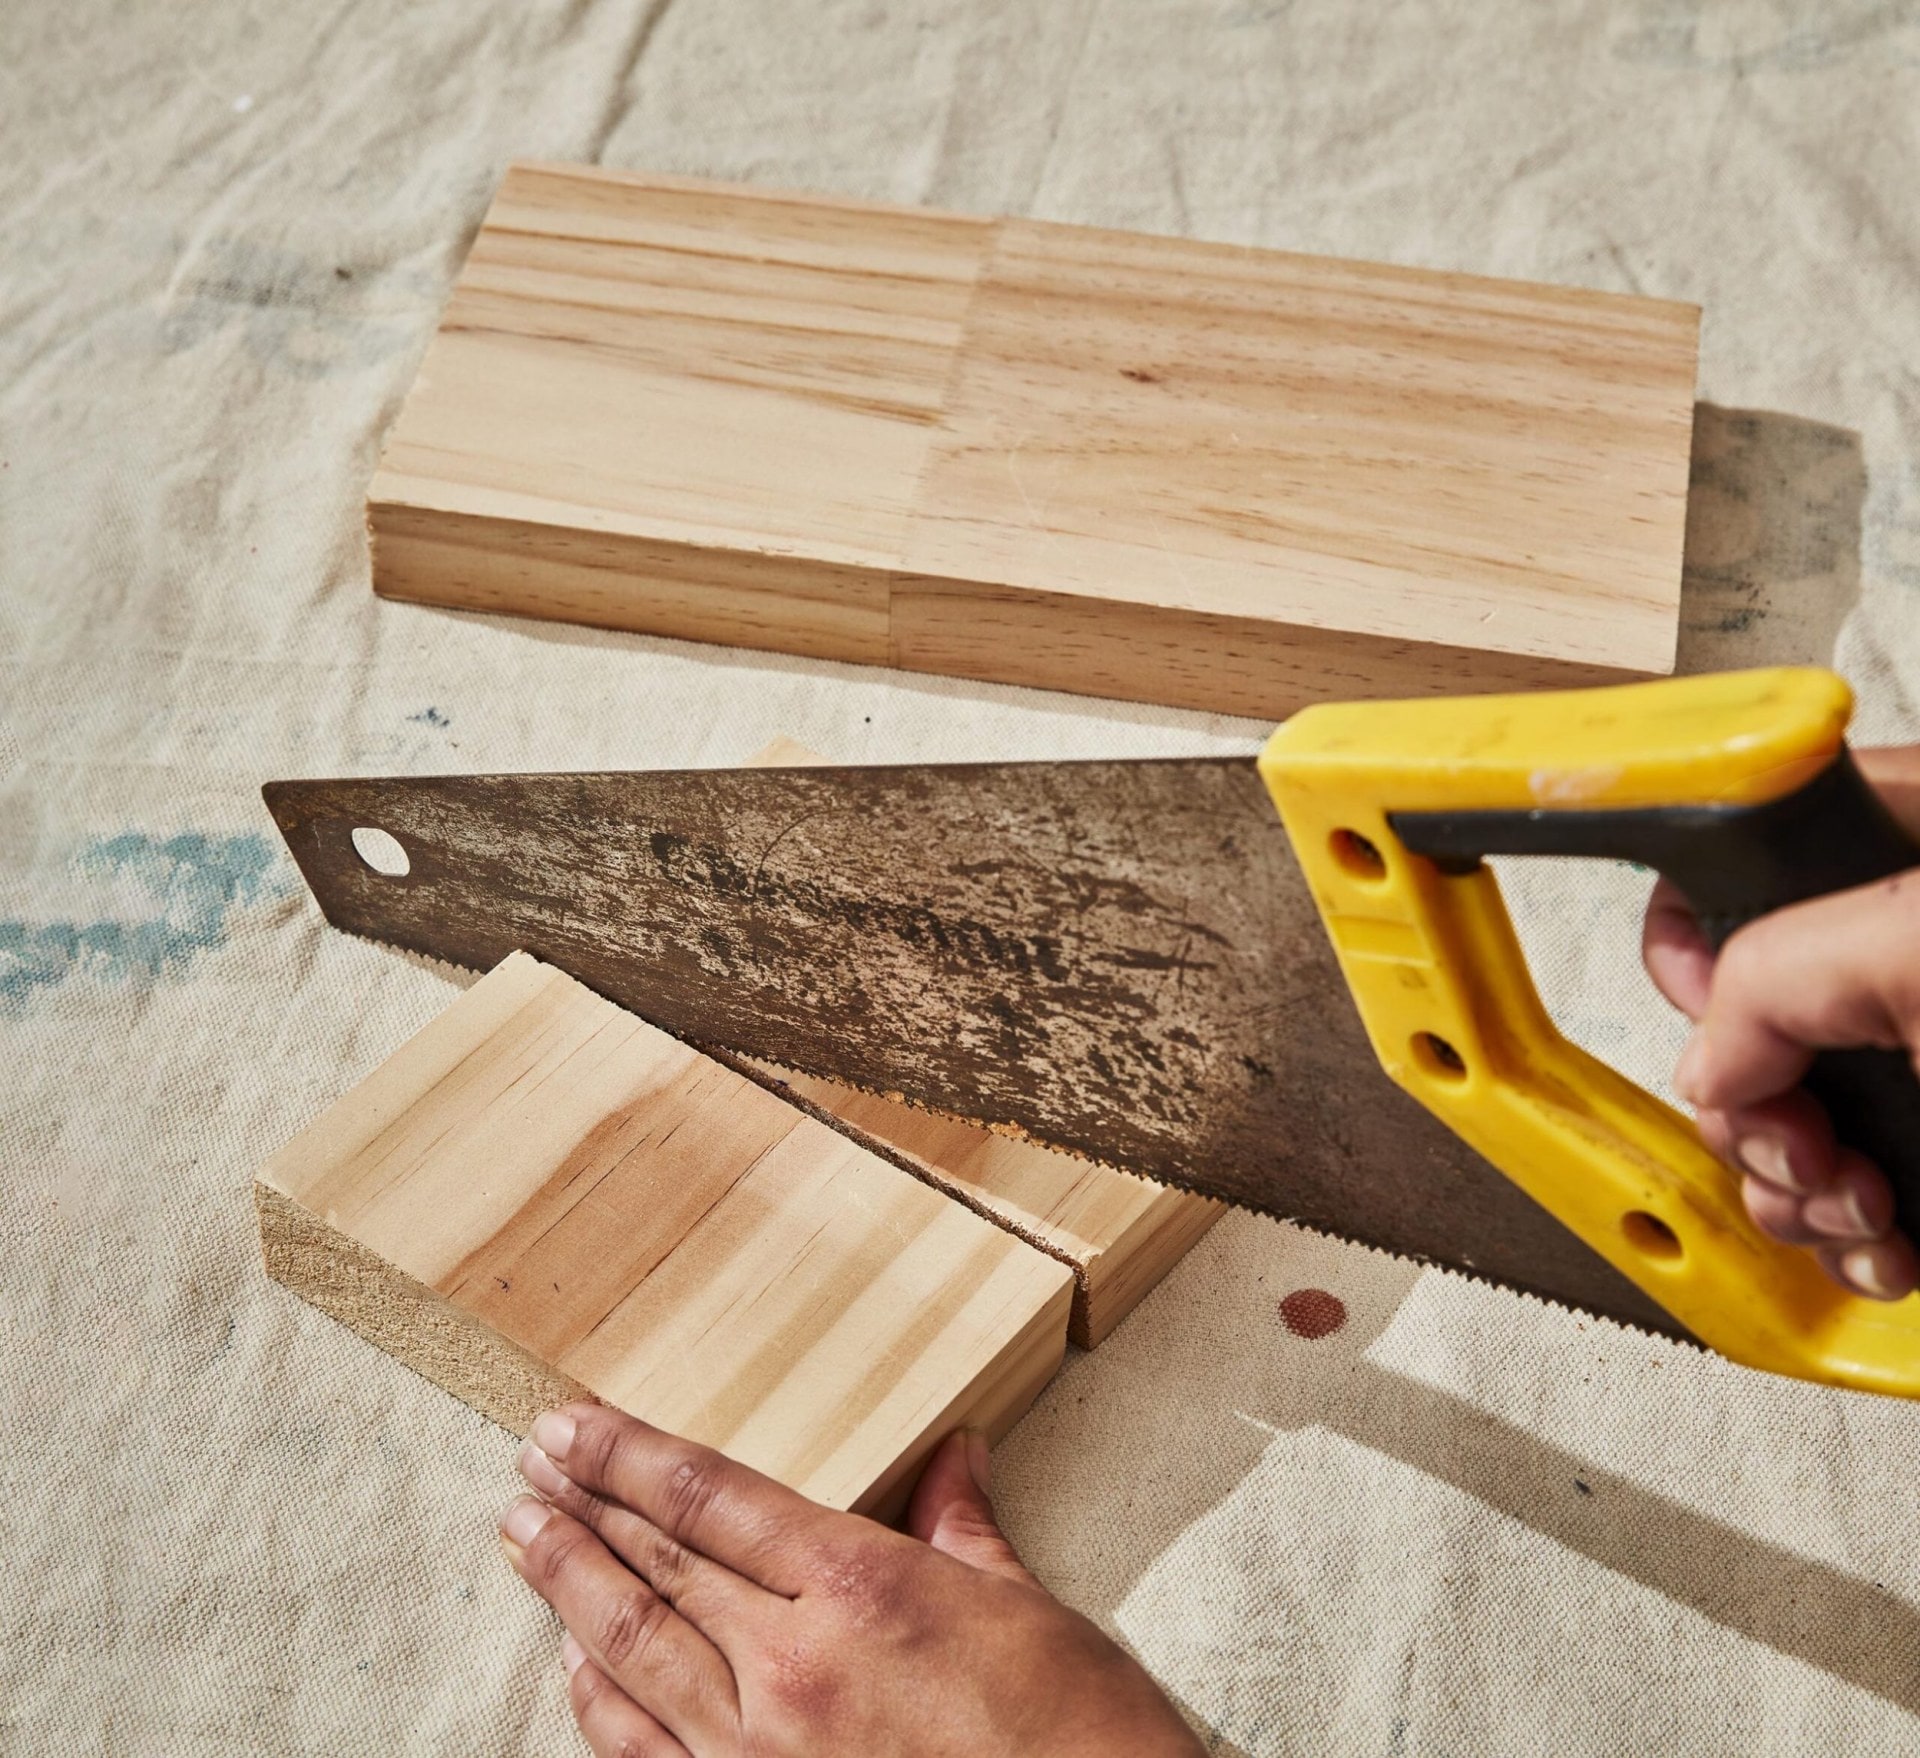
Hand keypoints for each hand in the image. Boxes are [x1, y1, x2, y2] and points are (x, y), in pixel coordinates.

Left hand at [499, 1403, 1203, 1756]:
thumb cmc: (1074, 1731)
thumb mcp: (1026, 1605)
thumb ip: (962, 1528)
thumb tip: (953, 1456)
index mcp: (861, 1586)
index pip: (713, 1498)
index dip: (631, 1456)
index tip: (574, 1424)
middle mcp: (794, 1664)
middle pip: (659, 1566)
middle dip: (584, 1508)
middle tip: (529, 1464)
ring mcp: (763, 1753)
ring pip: (637, 1652)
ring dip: (571, 1589)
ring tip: (524, 1538)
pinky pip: (651, 1755)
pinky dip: (602, 1705)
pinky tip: (574, 1666)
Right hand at [1642, 746, 1919, 1298]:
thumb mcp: (1918, 945)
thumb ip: (1773, 975)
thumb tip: (1710, 1070)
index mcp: (1888, 851)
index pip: (1716, 859)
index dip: (1684, 945)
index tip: (1709, 1013)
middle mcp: (1887, 948)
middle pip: (1730, 1024)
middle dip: (1748, 1113)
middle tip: (1809, 1142)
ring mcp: (1904, 1051)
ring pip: (1772, 1129)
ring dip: (1796, 1198)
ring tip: (1865, 1207)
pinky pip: (1840, 1205)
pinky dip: (1849, 1246)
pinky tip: (1893, 1249)